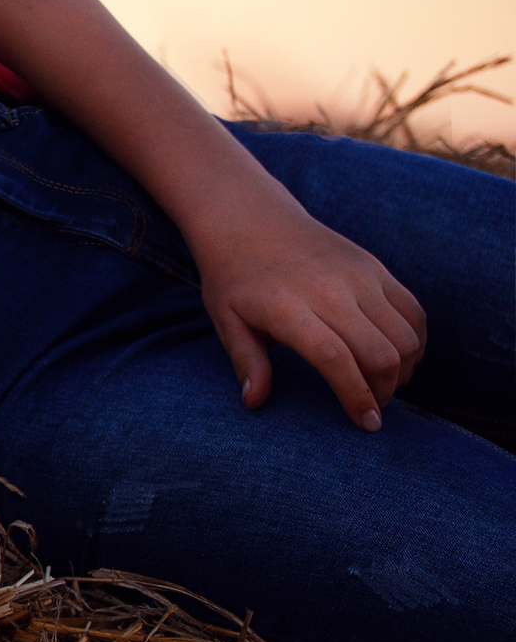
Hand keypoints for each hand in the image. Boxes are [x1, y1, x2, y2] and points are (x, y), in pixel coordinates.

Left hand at [190, 197, 426, 428]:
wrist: (251, 218)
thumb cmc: (233, 276)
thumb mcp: (226, 320)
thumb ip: (246, 362)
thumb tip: (254, 403)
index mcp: (288, 307)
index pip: (336, 359)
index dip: (356, 396)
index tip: (366, 423)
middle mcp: (330, 290)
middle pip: (381, 353)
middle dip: (384, 391)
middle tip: (371, 407)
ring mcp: (359, 275)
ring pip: (405, 336)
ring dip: (403, 369)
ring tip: (383, 384)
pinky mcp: (375, 267)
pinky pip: (413, 311)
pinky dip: (414, 341)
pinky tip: (396, 357)